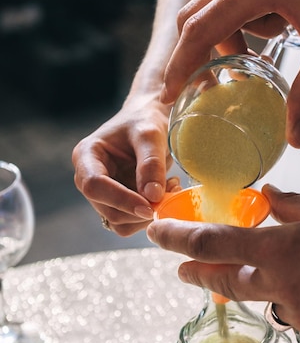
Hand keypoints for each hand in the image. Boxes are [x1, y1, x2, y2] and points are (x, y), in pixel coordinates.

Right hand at [72, 95, 180, 235]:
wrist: (150, 120)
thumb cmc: (145, 120)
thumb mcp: (150, 134)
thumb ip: (151, 163)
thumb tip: (153, 197)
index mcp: (86, 156)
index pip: (94, 186)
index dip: (121, 199)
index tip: (149, 205)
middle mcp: (88, 178)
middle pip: (108, 210)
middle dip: (140, 209)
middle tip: (170, 191)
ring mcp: (103, 193)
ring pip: (120, 222)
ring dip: (147, 215)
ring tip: (170, 189)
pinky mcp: (118, 203)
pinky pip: (131, 221)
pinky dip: (149, 216)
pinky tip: (164, 194)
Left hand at [147, 185, 299, 342]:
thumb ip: (291, 205)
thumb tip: (267, 194)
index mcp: (283, 247)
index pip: (213, 243)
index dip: (178, 239)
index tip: (156, 233)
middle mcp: (283, 287)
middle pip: (225, 283)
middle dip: (199, 275)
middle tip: (183, 270)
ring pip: (270, 304)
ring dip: (275, 289)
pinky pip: (299, 326)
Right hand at [162, 0, 299, 147]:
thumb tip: (295, 137)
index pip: (200, 28)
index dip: (180, 64)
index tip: (168, 93)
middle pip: (196, 16)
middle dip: (195, 54)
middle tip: (204, 86)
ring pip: (216, 8)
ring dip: (226, 41)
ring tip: (254, 65)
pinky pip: (236, 0)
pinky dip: (245, 25)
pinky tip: (275, 35)